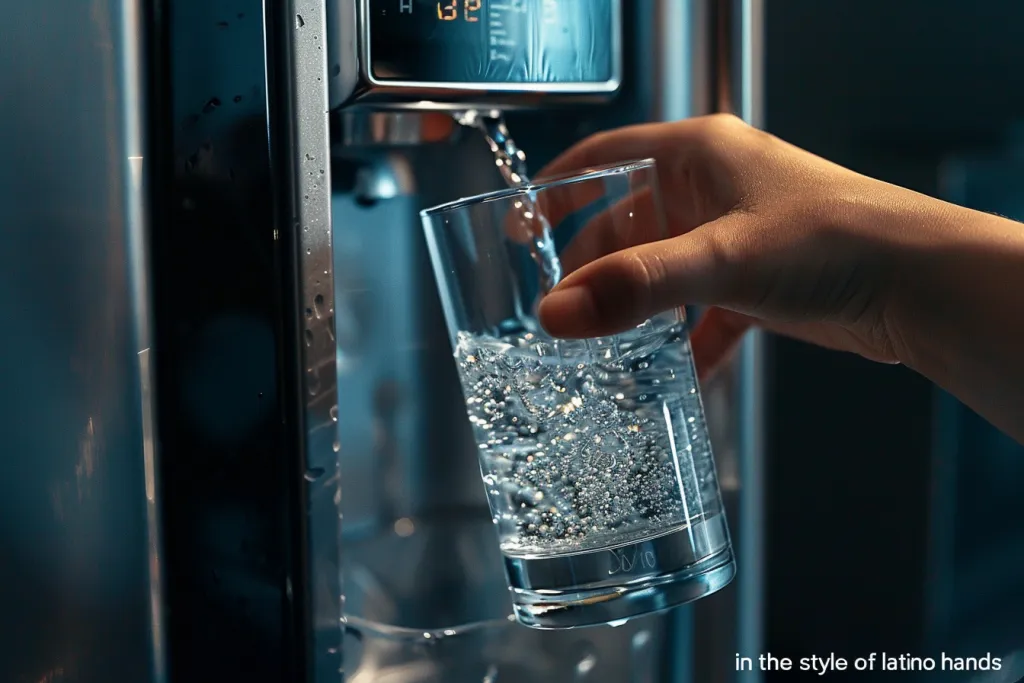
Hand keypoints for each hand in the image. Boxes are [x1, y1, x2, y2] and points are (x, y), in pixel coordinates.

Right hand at [534, 114, 910, 379]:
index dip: (559, 188)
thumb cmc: (836, 240)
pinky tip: (673, 374)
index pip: (607, 157)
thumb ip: (635, 287)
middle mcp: (714, 188)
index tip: (522, 226)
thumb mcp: (721, 259)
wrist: (920, 286)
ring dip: (637, 309)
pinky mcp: (759, 281)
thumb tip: (554, 314)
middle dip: (595, 268)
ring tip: (601, 346)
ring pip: (663, 270)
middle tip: (560, 310)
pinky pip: (703, 310)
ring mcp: (736, 236)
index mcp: (698, 154)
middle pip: (629, 224)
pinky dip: (686, 341)